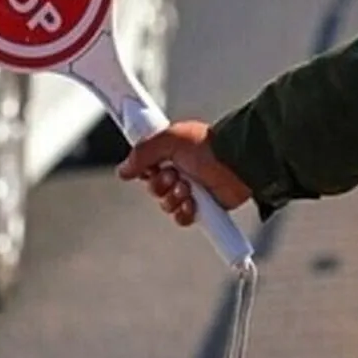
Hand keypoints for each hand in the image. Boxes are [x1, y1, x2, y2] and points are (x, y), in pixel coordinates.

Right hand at [117, 120, 251, 227]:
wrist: (235, 164)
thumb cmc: (207, 146)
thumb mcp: (168, 139)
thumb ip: (142, 153)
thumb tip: (122, 170)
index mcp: (170, 152)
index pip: (145, 166)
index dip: (145, 170)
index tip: (151, 167)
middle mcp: (179, 171)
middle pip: (153, 188)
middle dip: (160, 185)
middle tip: (173, 176)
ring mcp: (190, 190)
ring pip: (165, 204)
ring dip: (173, 198)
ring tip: (187, 189)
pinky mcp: (202, 208)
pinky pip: (181, 218)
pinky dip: (184, 213)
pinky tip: (192, 204)